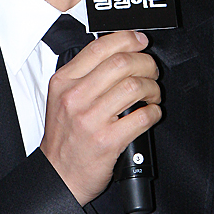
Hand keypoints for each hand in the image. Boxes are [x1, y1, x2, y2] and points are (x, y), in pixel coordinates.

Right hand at [39, 30, 160, 205]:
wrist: (59, 174)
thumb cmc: (64, 136)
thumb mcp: (62, 97)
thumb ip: (84, 74)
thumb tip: (118, 52)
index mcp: (64, 82)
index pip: (99, 47)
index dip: (126, 39)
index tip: (140, 40)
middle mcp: (75, 97)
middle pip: (121, 63)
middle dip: (145, 63)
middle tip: (151, 71)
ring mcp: (91, 119)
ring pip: (134, 86)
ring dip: (152, 88)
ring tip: (152, 95)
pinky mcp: (107, 140)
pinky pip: (142, 116)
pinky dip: (153, 112)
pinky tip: (150, 113)